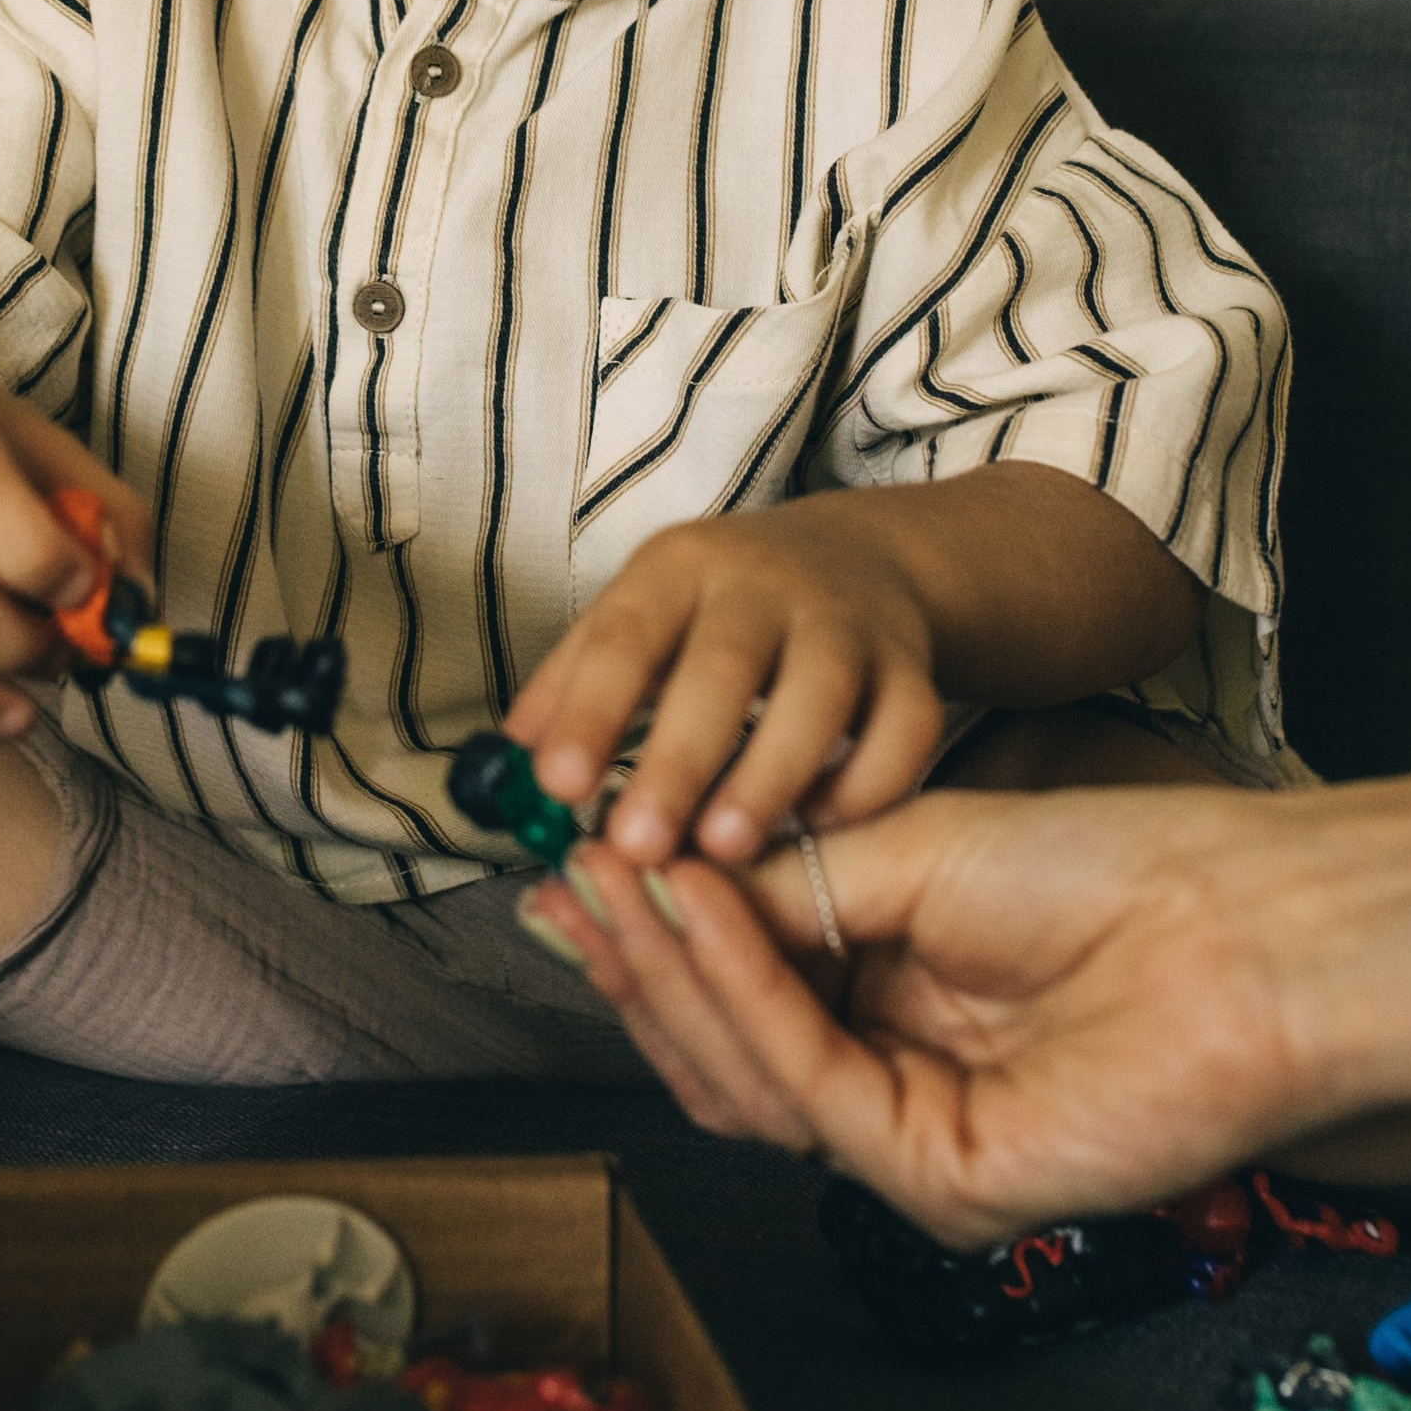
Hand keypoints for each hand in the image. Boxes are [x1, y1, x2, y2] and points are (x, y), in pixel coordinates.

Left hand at [506, 499, 948, 868]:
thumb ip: (571, 685)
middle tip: (637, 846)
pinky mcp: (911, 666)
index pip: (625, 634)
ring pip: (820, 695)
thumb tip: (500, 766)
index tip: (553, 786)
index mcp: (679, 570)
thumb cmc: (717, 612)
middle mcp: (764, 586)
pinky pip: (906, 728)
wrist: (857, 559)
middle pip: (723, 667)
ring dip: (772, 776)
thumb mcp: (638, 616)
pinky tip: (822, 832)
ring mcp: (846, 624)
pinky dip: (869, 784)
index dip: (589, 709)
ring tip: (724, 851)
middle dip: (678, 760)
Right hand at [523, 774, 1321, 1242]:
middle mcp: (892, 1082)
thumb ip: (782, 885)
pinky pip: (805, 1091)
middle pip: (717, 1052)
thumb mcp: (910, 846)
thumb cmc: (1115, 871)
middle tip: (570, 875)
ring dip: (669, 972)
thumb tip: (652, 879)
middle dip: (637, 960)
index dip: (648, 934)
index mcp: (889, 1005)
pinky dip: (739, 992)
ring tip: (621, 872)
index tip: (569, 868)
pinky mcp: (940, 1182)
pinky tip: (702, 909)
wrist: (1242, 928)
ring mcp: (913, 1142)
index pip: (734, 995)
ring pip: (742, 1084)